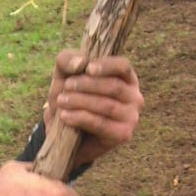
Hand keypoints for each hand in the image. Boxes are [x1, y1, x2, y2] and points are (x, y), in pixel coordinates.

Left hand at [43, 52, 142, 169]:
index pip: (123, 66)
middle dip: (87, 85)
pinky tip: (65, 116)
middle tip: (66, 87)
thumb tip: (81, 63)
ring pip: (108, 106)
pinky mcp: (123, 134)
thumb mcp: (63, 76)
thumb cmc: (69, 98)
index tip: (88, 69)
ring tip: (61, 101)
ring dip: (81, 102)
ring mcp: (131, 117)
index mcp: (126, 78)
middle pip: (114, 87)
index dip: (107, 66)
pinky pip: (102, 124)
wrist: (64, 133)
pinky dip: (81, 119)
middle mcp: (134, 96)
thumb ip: (67, 61)